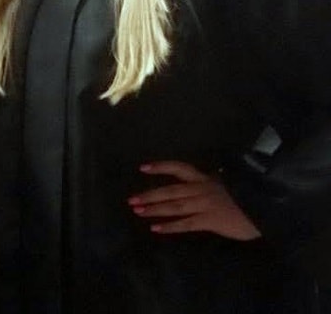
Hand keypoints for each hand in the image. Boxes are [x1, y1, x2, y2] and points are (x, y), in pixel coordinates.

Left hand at [127, 160, 260, 240]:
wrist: (265, 209)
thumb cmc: (247, 197)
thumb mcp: (227, 184)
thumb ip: (211, 183)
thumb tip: (199, 181)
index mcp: (205, 178)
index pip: (178, 168)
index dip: (160, 167)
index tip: (142, 167)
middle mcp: (201, 189)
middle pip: (170, 190)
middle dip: (150, 194)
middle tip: (132, 200)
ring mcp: (204, 204)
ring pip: (174, 206)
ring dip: (155, 209)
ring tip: (138, 212)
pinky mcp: (210, 221)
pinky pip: (186, 224)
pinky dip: (170, 226)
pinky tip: (156, 229)